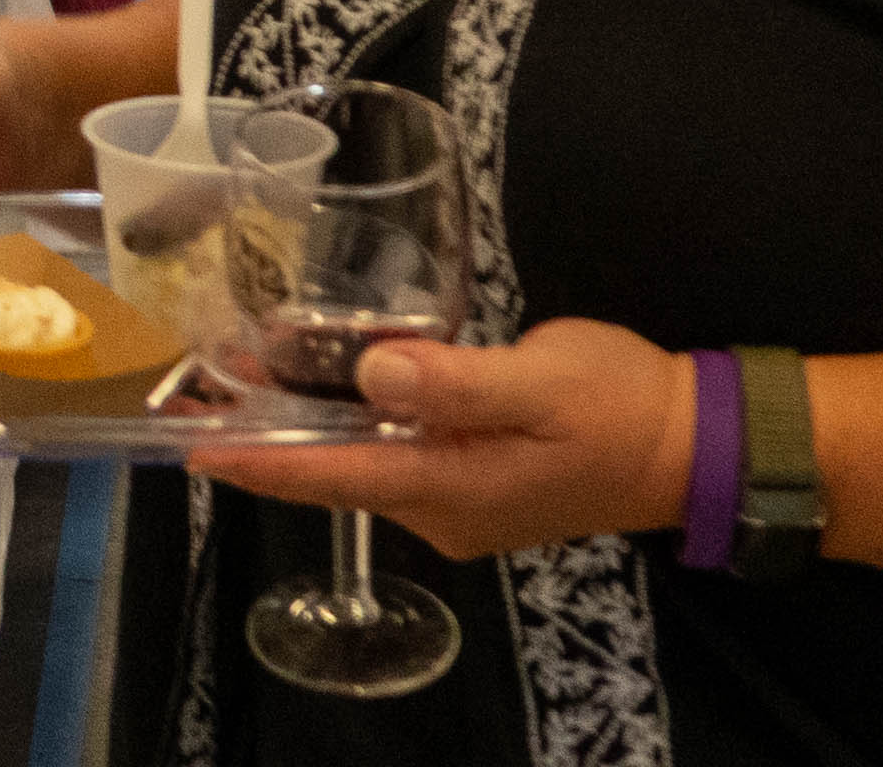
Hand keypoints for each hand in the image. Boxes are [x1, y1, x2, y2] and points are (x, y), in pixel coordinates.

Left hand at [201, 321, 695, 564]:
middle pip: (332, 474)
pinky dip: (353, 423)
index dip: (253, 459)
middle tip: (198, 387)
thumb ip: (456, 381)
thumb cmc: (620, 406)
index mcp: (448, 489)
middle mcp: (442, 510)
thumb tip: (374, 372)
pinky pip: (395, 457)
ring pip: (361, 462)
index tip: (188, 441)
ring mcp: (460, 503)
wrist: (693, 446)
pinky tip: (330, 383)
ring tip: (245, 371)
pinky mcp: (477, 484)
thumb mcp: (542, 380)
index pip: (328, 477)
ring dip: (306, 424)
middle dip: (264, 435)